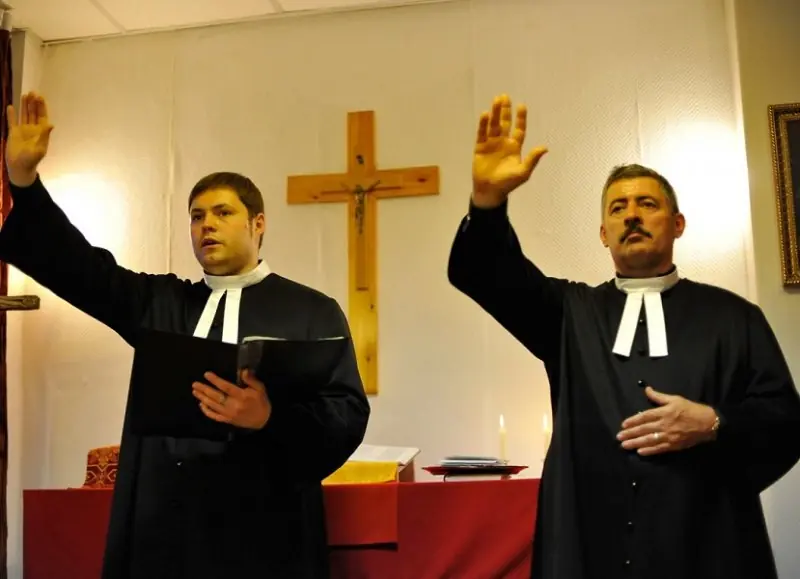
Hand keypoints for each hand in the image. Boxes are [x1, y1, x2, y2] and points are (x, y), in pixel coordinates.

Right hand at [6, 92, 53, 186]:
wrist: (20, 167)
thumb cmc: (32, 160)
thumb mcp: (40, 148)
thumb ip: (44, 136)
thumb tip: (51, 124)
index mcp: (41, 132)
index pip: (42, 116)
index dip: (42, 107)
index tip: (40, 97)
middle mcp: (33, 129)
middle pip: (34, 113)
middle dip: (34, 103)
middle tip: (33, 92)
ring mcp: (23, 130)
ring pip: (24, 115)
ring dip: (25, 105)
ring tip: (25, 95)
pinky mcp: (13, 133)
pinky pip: (12, 121)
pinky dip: (11, 114)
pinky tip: (11, 106)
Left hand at [192, 370, 271, 429]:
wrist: (263, 420)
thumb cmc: (261, 402)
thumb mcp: (260, 388)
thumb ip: (251, 380)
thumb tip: (242, 370)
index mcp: (242, 396)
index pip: (226, 387)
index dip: (215, 380)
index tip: (206, 374)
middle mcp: (233, 405)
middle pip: (216, 396)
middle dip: (204, 389)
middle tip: (195, 384)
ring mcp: (229, 414)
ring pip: (213, 406)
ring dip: (203, 398)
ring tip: (195, 392)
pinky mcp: (227, 420)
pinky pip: (214, 416)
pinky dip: (207, 411)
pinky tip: (201, 405)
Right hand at [472, 94, 547, 208]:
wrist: (490, 191)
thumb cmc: (508, 183)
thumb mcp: (523, 172)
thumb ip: (532, 159)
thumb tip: (545, 147)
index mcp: (515, 147)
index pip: (519, 129)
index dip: (520, 118)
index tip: (521, 106)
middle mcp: (503, 142)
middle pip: (505, 123)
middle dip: (505, 111)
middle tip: (505, 96)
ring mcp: (491, 144)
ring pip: (494, 125)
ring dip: (495, 113)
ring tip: (496, 100)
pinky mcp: (480, 147)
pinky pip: (482, 133)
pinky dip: (483, 124)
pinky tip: (485, 114)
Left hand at [617, 385, 718, 455]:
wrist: (708, 423)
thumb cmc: (691, 409)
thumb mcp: (675, 399)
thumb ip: (659, 396)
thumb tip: (646, 389)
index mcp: (664, 412)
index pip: (644, 417)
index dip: (633, 421)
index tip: (623, 424)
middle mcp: (665, 424)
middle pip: (644, 429)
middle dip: (630, 433)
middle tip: (619, 437)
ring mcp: (669, 436)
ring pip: (649, 440)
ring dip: (636, 443)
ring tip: (625, 445)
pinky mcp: (674, 445)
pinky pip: (660, 448)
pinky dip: (649, 451)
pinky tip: (640, 452)